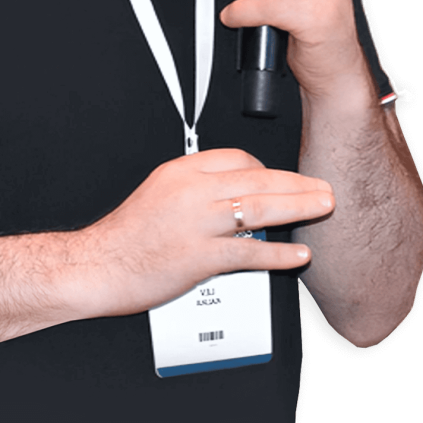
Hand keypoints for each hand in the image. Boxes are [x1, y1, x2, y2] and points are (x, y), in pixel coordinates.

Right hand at [77, 149, 332, 318]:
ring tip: (321, 208)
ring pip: (258, 208)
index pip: (236, 158)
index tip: (281, 180)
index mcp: (181, 172)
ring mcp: (197, 224)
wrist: (99, 263)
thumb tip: (227, 195)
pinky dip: (278, 254)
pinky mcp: (200, 257)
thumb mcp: (158, 193)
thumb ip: (193, 190)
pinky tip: (297, 256)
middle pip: (256, 179)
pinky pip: (249, 252)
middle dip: (296, 184)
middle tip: (323, 187)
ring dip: (297, 207)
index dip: (266, 169)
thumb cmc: (127, 235)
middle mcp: (192, 192)